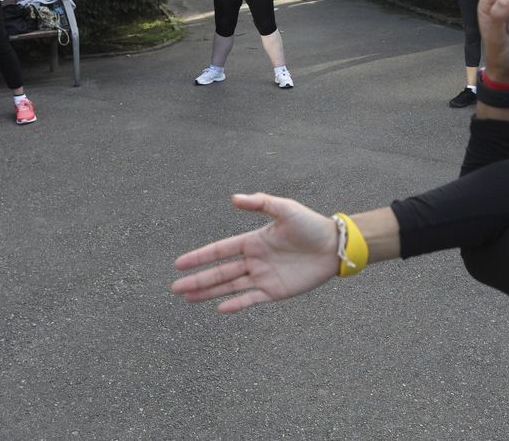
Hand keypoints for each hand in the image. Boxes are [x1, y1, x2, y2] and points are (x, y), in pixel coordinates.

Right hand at [171, 193, 338, 313]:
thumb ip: (260, 203)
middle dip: (197, 279)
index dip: (199, 257)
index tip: (178, 264)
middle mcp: (254, 260)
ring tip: (187, 298)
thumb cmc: (310, 225)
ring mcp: (263, 277)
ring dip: (209, 292)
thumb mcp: (285, 209)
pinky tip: (219, 308)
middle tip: (174, 288)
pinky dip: (236, 304)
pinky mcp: (275, 291)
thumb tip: (233, 198)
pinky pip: (251, 299)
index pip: (219, 250)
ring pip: (230, 287)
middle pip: (219, 272)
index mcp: (252, 241)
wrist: (333, 246)